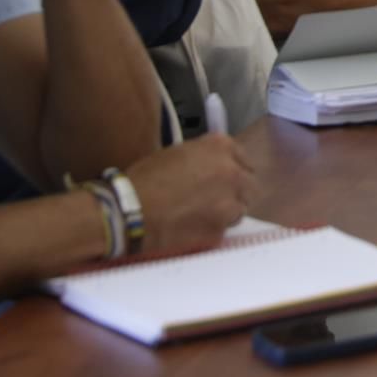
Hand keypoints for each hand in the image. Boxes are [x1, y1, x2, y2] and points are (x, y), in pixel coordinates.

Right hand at [124, 132, 255, 252]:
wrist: (129, 211)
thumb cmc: (146, 178)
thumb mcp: (178, 153)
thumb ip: (205, 157)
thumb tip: (215, 165)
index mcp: (221, 147)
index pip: (243, 159)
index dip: (233, 170)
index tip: (224, 179)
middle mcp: (232, 172)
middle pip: (247, 184)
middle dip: (234, 192)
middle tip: (213, 200)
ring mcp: (229, 202)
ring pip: (239, 209)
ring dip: (225, 212)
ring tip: (199, 216)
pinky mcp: (220, 229)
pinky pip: (223, 229)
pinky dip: (211, 230)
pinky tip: (191, 229)